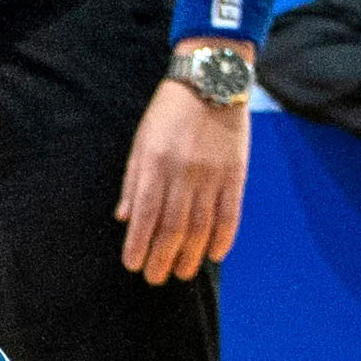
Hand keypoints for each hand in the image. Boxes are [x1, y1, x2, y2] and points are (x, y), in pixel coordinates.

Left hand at [117, 75, 247, 281]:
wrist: (212, 82)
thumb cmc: (170, 112)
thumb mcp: (142, 140)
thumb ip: (133, 181)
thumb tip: (124, 219)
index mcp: (156, 163)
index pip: (145, 215)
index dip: (138, 245)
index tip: (132, 265)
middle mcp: (184, 173)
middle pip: (173, 228)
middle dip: (162, 258)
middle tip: (156, 278)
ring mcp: (213, 175)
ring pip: (201, 228)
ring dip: (190, 256)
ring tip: (182, 273)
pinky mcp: (236, 174)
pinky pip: (231, 215)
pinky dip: (223, 239)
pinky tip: (214, 255)